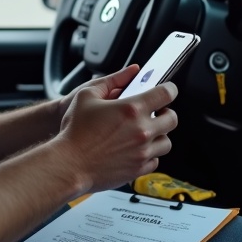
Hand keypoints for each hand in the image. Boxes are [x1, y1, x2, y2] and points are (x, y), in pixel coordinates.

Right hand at [57, 65, 177, 193]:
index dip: (169, 89)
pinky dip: (150, 155)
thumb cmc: (74, 131)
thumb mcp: (87, 95)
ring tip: (146, 132)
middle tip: (156, 112)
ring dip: (159, 135)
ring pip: (166, 142)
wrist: (69, 164)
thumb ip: (112, 80)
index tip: (167, 90)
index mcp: (132, 109)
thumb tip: (131, 71)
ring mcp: (142, 152)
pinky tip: (137, 149)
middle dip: (166, 113)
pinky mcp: (137, 169)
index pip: (166, 94)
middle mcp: (142, 131)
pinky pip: (155, 161)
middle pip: (172, 119)